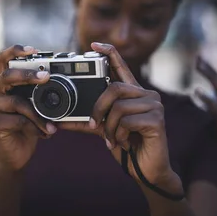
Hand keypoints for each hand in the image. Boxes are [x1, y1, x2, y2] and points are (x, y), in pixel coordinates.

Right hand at [0, 45, 56, 171]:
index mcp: (3, 84)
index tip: (33, 50)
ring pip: (18, 102)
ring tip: (53, 125)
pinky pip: (19, 120)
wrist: (17, 155)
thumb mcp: (35, 106)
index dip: (16, 51)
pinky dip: (36, 127)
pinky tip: (45, 133)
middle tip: (46, 76)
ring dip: (39, 114)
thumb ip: (39, 93)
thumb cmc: (27, 126)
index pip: (3, 60)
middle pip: (7, 75)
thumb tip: (61, 81)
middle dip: (28, 75)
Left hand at [59, 42, 182, 193]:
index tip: (93, 45)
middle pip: (114, 88)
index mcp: (133, 94)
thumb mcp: (103, 130)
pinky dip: (119, 134)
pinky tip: (124, 142)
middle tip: (95, 125)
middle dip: (99, 108)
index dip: (108, 52)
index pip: (121, 66)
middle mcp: (146, 95)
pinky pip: (127, 121)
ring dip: (110, 127)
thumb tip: (58, 121)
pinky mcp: (157, 120)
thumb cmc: (127, 147)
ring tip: (114, 139)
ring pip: (119, 106)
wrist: (147, 171)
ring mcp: (154, 106)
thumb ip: (86, 122)